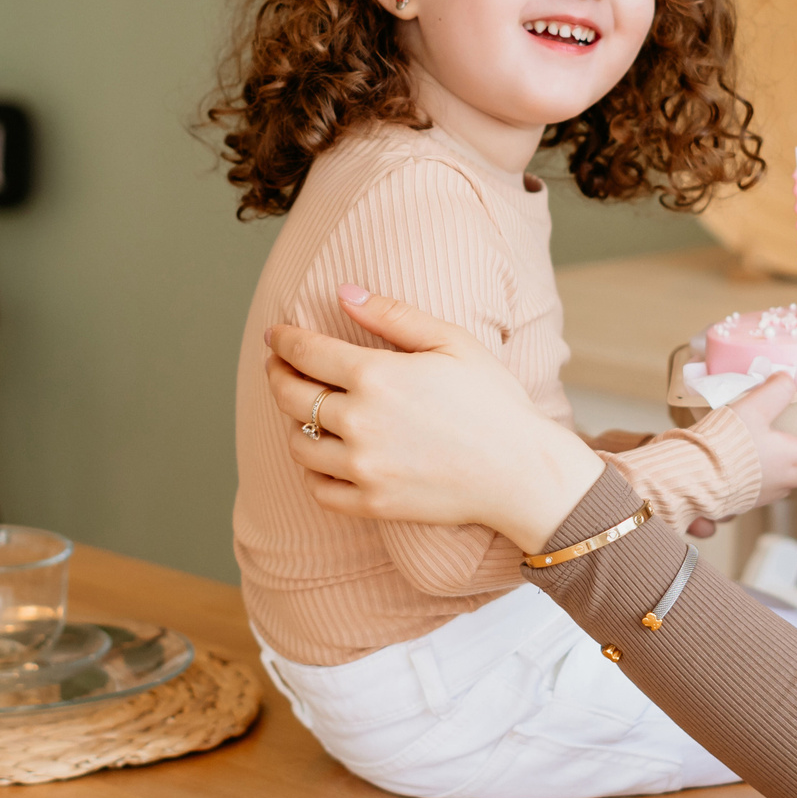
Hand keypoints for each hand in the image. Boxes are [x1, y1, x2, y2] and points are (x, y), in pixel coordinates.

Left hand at [264, 287, 602, 552]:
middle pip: (292, 397)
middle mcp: (361, 422)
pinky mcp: (373, 504)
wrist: (522, 472)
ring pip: (300, 445)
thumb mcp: (451, 342)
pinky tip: (323, 457)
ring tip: (305, 412)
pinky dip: (313, 472)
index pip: (306, 353)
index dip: (283, 341)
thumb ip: (393, 315)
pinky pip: (320, 489)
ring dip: (295, 424)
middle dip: (278, 375)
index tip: (274, 336)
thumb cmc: (493, 402)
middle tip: (278, 366)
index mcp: (377, 376)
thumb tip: (343, 292)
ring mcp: (364, 468)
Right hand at [724, 374, 796, 508]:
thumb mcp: (753, 407)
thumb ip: (775, 391)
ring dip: (790, 470)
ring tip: (779, 449)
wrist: (691, 477)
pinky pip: (764, 490)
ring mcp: (765, 495)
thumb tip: (788, 379)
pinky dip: (765, 477)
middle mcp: (785, 482)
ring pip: (789, 484)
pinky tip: (750, 462)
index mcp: (796, 460)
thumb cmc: (726, 444)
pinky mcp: (744, 502)